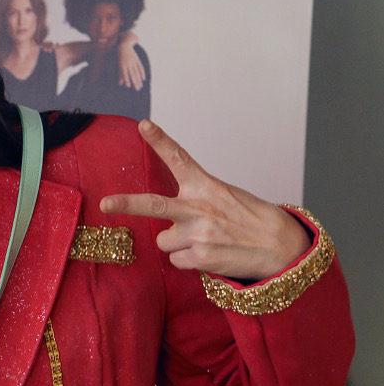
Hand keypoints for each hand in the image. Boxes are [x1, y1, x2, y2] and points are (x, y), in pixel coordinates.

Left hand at [100, 121, 310, 280]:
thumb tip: (169, 216)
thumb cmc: (250, 219)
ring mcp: (198, 234)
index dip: (160, 141)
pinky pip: (176, 261)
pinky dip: (188, 260)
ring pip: (164, 241)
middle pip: (153, 204)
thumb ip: (196, 198)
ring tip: (204, 240)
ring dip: (177, 243)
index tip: (144, 125)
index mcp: (206, 186)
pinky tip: (209, 254)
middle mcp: (198, 208)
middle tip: (104, 203)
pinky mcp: (200, 257)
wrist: (280, 246)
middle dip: (125, 204)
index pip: (180, 159)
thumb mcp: (225, 196)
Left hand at [117, 32, 143, 91]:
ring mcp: (133, 61)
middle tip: (137, 89)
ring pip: (137, 72)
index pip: (125, 74)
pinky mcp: (137, 60)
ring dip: (139, 80)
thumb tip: (120, 84)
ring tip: (140, 86)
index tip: (128, 86)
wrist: (124, 45)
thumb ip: (120, 75)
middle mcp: (128, 63)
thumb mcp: (118, 65)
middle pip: (132, 74)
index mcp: (122, 65)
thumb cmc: (120, 57)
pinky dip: (142, 73)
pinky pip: (140, 67)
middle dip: (135, 82)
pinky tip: (143, 79)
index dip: (127, 80)